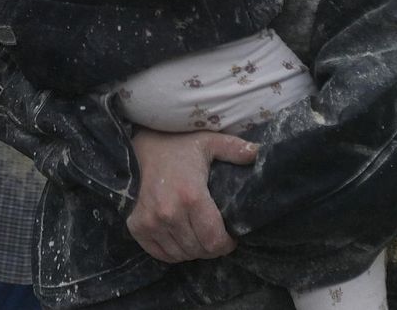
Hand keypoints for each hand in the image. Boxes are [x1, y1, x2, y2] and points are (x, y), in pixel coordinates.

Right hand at [127, 129, 257, 262]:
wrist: (138, 147)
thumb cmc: (177, 145)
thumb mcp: (208, 142)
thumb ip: (235, 148)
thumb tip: (259, 153)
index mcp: (191, 196)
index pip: (214, 241)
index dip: (227, 244)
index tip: (231, 237)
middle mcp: (169, 213)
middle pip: (199, 250)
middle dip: (212, 247)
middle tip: (214, 235)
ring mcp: (151, 222)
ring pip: (181, 255)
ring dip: (193, 250)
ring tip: (198, 235)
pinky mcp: (137, 227)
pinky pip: (161, 254)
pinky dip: (174, 252)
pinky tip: (180, 238)